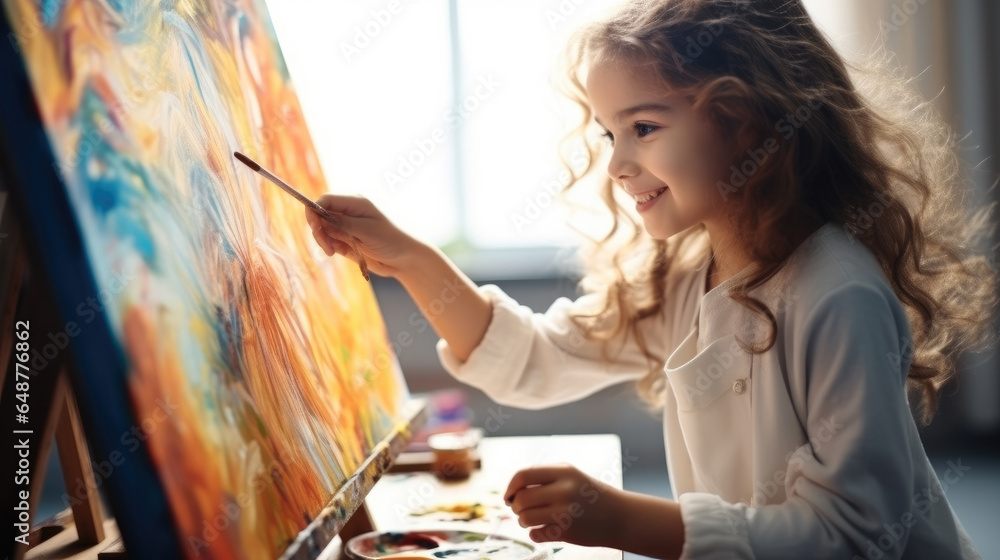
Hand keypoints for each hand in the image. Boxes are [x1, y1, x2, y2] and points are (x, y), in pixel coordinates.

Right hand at [305, 193, 423, 278]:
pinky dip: (331, 247)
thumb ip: (343, 224)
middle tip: (327, 248)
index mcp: (355, 203)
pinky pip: (330, 241)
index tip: (314, 227)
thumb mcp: (366, 231)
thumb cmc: (390, 241)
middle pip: (320, 215)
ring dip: (325, 241)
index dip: (314, 210)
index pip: (326, 200)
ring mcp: (346, 226)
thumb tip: (321, 218)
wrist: (403, 259)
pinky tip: (342, 252)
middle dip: (319, 231)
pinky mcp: (346, 239)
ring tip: (335, 251)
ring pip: (323, 230)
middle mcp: (348, 212)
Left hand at [504, 464, 623, 546]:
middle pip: (521, 499)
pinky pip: (535, 535)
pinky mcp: (567, 532)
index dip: (510, 486)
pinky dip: (535, 534)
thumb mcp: (570, 475)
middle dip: (515, 506)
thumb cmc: (588, 494)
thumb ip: (542, 476)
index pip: (523, 475)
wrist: (620, 516)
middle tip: (521, 509)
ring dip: (523, 521)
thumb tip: (511, 489)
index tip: (508, 495)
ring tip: (533, 519)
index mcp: (563, 471)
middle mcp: (565, 490)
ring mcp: (566, 512)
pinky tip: (544, 530)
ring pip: (525, 518)